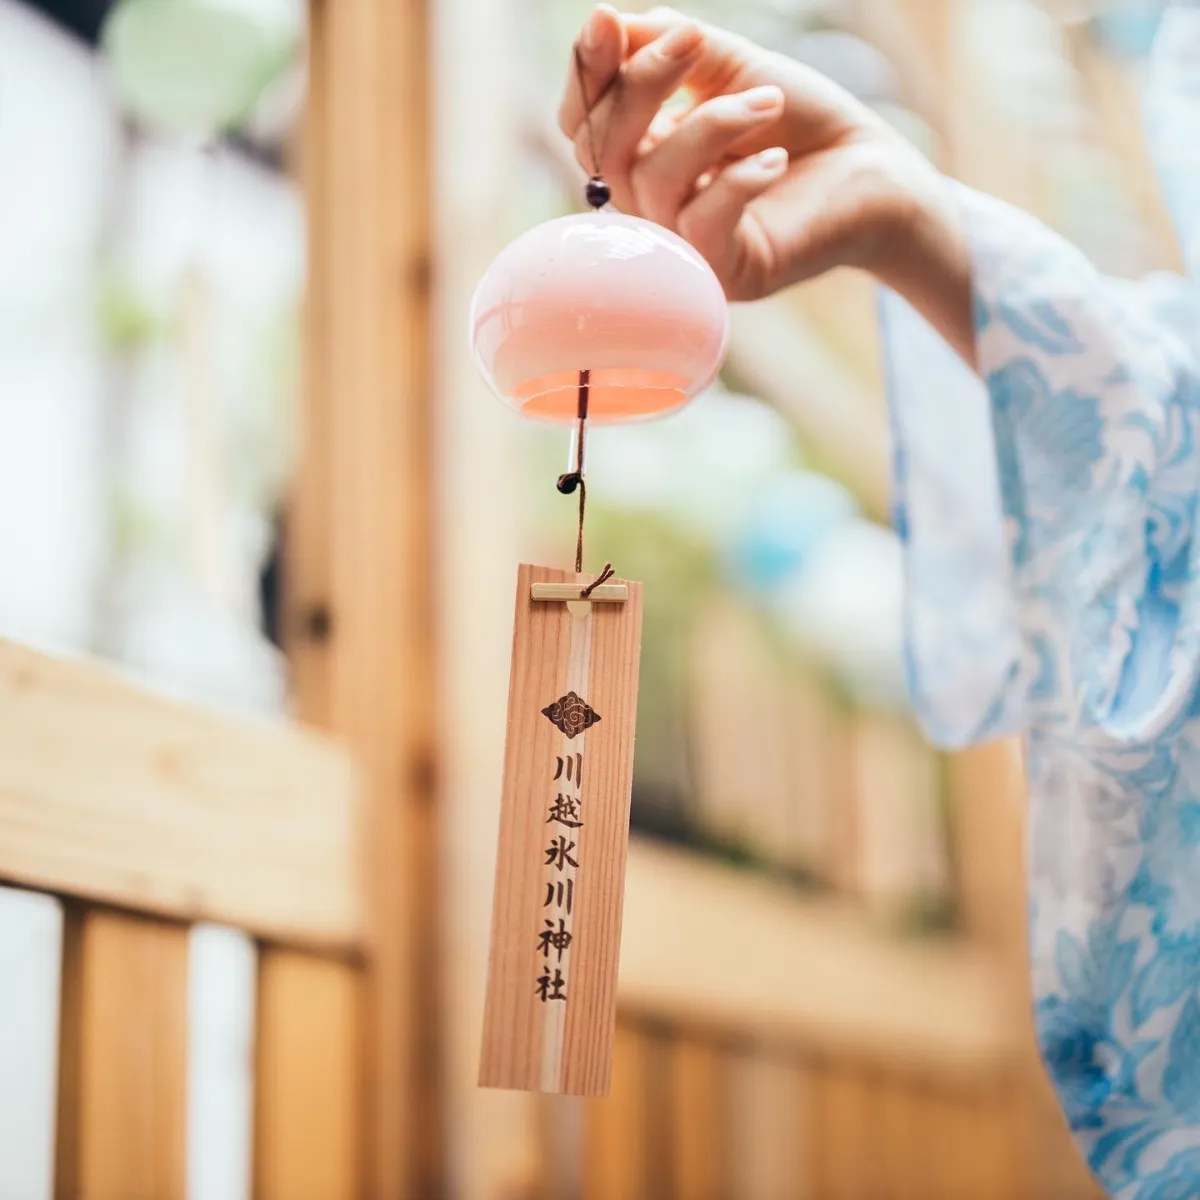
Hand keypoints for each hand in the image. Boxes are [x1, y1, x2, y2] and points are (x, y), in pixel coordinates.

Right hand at [558, 5, 972, 362]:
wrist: (873, 169)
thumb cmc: (799, 119)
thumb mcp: (731, 67)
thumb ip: (668, 44)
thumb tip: (602, 23)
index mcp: (640, 157)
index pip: (582, 125)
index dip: (586, 75)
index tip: (607, 23)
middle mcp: (650, 208)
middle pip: (601, 153)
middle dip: (642, 85)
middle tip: (695, 40)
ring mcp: (683, 247)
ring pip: (654, 181)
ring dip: (713, 124)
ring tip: (771, 102)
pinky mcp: (723, 275)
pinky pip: (702, 222)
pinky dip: (739, 179)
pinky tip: (776, 160)